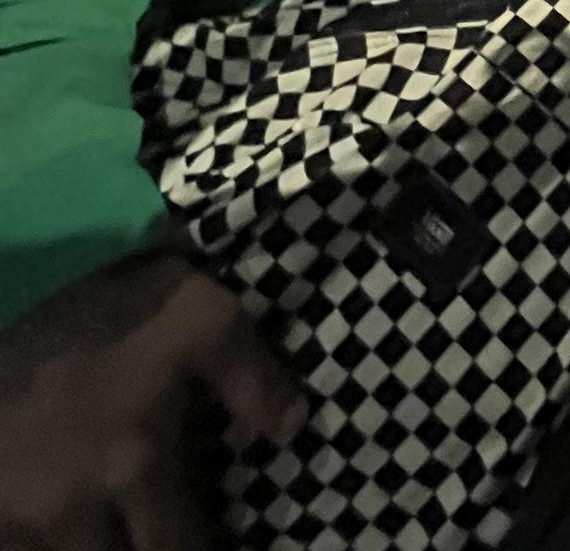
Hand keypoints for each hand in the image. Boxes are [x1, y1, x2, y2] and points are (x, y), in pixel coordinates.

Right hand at [0, 252, 304, 548]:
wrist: (8, 294)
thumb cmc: (105, 305)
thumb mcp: (197, 315)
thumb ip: (249, 373)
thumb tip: (292, 427)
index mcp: (134, 467)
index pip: (180, 550)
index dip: (202, 549)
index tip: (217, 537)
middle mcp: (72, 511)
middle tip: (168, 531)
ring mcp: (15, 518)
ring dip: (96, 550)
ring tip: (121, 528)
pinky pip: (18, 550)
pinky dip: (43, 545)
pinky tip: (65, 526)